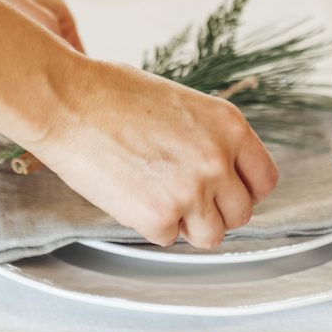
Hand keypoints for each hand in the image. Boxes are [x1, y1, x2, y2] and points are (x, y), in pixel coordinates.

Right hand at [32, 58, 277, 248]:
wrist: (67, 102)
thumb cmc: (112, 94)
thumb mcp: (180, 103)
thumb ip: (208, 137)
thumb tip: (219, 168)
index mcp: (229, 126)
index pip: (264, 180)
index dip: (243, 189)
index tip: (225, 191)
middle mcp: (218, 160)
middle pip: (241, 213)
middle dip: (215, 210)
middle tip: (183, 196)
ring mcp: (191, 191)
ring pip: (211, 236)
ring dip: (187, 224)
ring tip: (156, 197)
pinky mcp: (158, 217)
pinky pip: (167, 238)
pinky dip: (149, 225)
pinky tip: (129, 194)